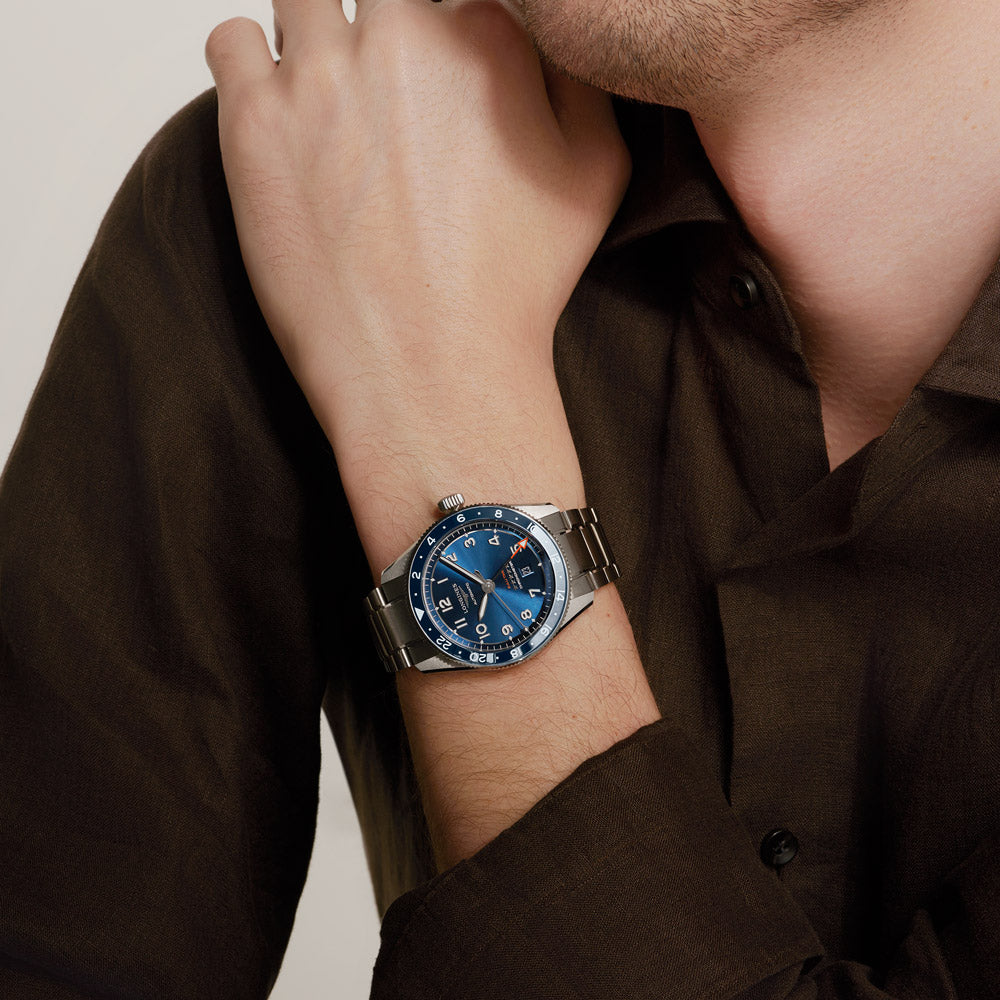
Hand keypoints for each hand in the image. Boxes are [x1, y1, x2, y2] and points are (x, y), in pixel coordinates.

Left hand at [205, 0, 630, 564]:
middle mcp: (404, 35)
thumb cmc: (512, 290)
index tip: (441, 110)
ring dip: (317, 46)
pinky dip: (248, 66)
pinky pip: (231, 41)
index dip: (452, 60)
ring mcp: (321, 72)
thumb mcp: (597, 176)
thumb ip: (580, 80)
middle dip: (388, 45)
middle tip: (388, 120)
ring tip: (330, 116)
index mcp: (489, 37)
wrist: (435, 371)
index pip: (458, 3)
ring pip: (303, 3)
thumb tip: (546, 40)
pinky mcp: (255, 120)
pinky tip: (278, 119)